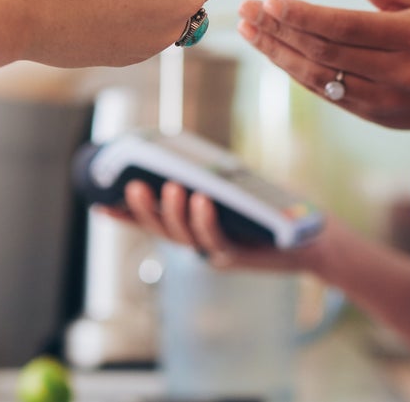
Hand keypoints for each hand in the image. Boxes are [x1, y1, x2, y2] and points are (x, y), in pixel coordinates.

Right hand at [100, 180, 328, 272]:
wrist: (311, 236)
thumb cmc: (273, 209)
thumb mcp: (237, 189)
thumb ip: (211, 178)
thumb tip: (187, 153)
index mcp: (193, 227)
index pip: (153, 223)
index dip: (126, 217)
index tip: (98, 205)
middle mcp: (199, 242)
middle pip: (162, 230)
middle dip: (142, 211)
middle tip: (131, 187)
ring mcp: (217, 251)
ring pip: (185, 236)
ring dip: (173, 212)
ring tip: (169, 188)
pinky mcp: (239, 256)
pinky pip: (216, 239)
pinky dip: (205, 220)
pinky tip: (202, 199)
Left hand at [238, 0, 409, 136]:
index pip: (348, 27)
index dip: (305, 16)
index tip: (270, 0)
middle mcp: (397, 71)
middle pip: (326, 51)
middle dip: (281, 30)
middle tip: (248, 9)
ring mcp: (380, 97)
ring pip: (318, 75)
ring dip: (277, 52)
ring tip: (247, 28)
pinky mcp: (366, 114)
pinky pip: (322, 90)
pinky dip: (292, 69)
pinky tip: (270, 49)